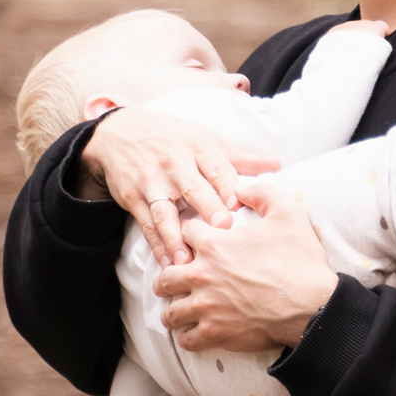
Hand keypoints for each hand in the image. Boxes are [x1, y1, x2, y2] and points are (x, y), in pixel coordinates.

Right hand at [79, 104, 279, 265]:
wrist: (120, 132)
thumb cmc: (171, 137)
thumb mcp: (204, 138)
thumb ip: (239, 157)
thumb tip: (275, 166)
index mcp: (198, 147)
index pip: (218, 168)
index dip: (229, 187)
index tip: (240, 206)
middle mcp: (174, 163)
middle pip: (193, 189)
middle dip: (207, 209)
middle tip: (222, 230)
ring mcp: (152, 181)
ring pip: (165, 212)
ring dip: (176, 237)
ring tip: (188, 260)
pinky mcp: (133, 197)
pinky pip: (146, 224)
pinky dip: (156, 244)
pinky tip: (166, 262)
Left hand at [151, 178, 336, 355]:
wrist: (312, 306)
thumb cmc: (300, 260)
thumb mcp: (288, 212)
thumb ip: (262, 193)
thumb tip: (241, 186)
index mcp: (214, 245)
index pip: (183, 234)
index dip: (190, 235)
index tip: (195, 241)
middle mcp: (202, 276)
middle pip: (166, 276)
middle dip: (170, 275)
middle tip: (177, 279)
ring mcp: (206, 307)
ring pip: (170, 311)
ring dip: (174, 308)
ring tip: (181, 308)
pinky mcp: (214, 333)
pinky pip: (186, 339)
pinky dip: (187, 335)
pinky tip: (194, 331)